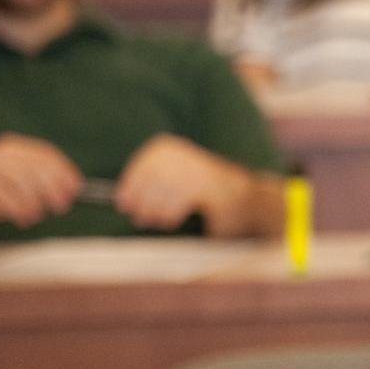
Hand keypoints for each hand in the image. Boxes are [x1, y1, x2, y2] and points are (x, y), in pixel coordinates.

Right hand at [0, 133, 81, 226]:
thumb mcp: (21, 184)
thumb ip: (42, 184)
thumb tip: (70, 192)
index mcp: (15, 149)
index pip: (45, 155)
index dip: (64, 172)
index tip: (76, 188)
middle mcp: (0, 153)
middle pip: (32, 166)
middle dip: (52, 187)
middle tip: (62, 206)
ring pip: (17, 180)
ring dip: (32, 201)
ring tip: (38, 216)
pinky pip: (2, 194)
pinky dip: (17, 208)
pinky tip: (24, 218)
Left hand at [116, 135, 259, 235]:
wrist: (249, 201)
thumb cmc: (203, 195)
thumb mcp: (170, 183)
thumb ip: (148, 187)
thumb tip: (120, 199)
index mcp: (168, 148)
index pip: (142, 166)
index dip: (130, 186)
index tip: (123, 204)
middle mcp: (182, 153)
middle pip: (151, 181)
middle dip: (143, 203)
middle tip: (141, 219)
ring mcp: (198, 167)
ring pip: (162, 193)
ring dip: (156, 212)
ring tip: (160, 220)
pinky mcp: (209, 185)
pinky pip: (179, 201)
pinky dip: (173, 214)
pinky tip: (175, 219)